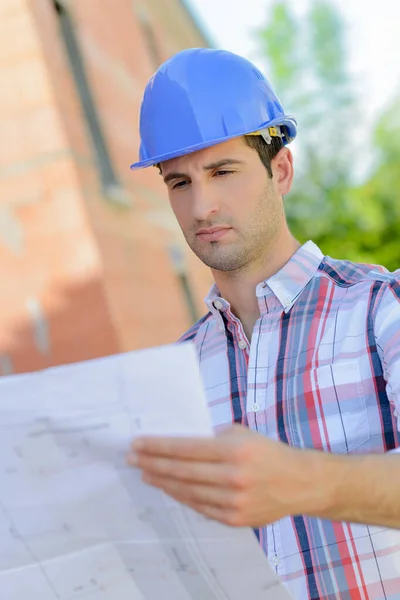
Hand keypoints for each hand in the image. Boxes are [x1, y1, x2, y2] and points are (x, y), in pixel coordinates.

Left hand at [127, 424, 321, 526]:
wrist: (300, 483)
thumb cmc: (269, 452)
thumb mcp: (244, 433)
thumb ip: (214, 437)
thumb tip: (180, 442)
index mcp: (235, 450)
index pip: (186, 448)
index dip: (158, 446)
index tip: (138, 444)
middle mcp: (233, 476)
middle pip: (181, 471)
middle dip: (152, 463)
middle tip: (132, 459)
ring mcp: (233, 501)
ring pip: (187, 491)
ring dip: (163, 482)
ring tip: (146, 473)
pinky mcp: (235, 518)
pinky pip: (200, 507)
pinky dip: (182, 497)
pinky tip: (169, 488)